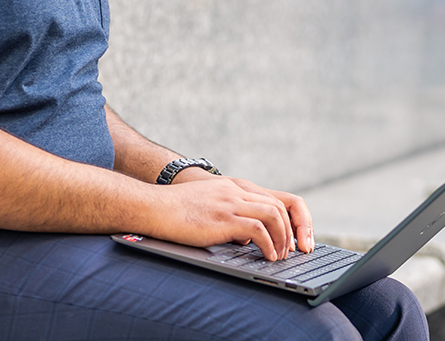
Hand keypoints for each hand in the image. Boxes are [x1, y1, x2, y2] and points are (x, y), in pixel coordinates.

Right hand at [164, 174, 314, 258]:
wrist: (154, 206)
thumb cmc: (176, 210)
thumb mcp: (209, 204)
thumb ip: (229, 214)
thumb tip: (245, 239)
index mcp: (235, 187)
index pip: (274, 198)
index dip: (288, 219)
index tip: (291, 237)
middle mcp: (237, 191)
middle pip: (279, 206)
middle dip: (291, 230)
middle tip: (290, 250)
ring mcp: (231, 203)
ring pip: (274, 216)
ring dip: (282, 238)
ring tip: (280, 255)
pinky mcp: (224, 219)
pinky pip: (258, 231)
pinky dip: (269, 245)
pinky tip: (268, 256)